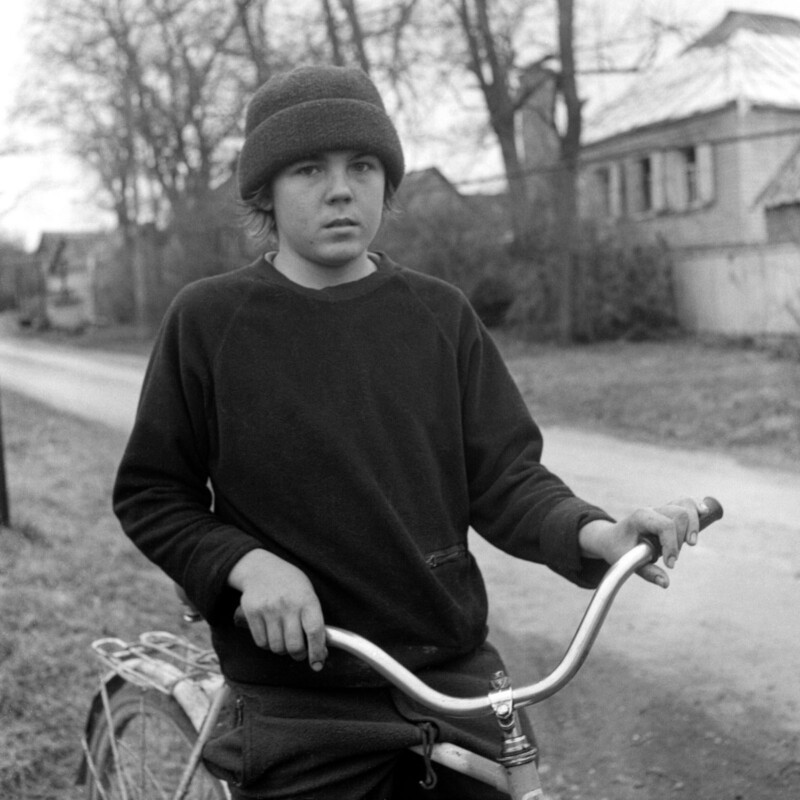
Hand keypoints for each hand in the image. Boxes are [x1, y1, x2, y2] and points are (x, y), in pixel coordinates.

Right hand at [227, 549, 327, 670]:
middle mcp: (288, 604)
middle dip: (299, 655)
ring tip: (284, 639)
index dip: (317, 651)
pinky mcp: (252, 612)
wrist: (261, 568)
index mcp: (307, 599)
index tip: (317, 663)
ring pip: (277, 647)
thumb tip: (321, 650)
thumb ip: (313, 619)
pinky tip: (271, 633)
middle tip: (300, 652)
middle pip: (294, 646)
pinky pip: (261, 643)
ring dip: (282, 650)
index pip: (315, 631)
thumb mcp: (307, 594)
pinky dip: (268, 644)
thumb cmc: (290, 585)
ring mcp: (268, 608)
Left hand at [579, 497, 703, 587]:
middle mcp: (652, 509)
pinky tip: (704, 513)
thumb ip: (648, 572)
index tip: (670, 564)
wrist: (611, 538)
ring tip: (690, 543)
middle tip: (672, 556)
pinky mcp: (669, 512)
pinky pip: (686, 503)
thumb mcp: (627, 562)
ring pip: (685, 505)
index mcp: (640, 518)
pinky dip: (696, 508)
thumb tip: (666, 583)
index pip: (665, 525)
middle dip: (681, 539)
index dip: (672, 545)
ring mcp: (661, 508)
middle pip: (679, 515)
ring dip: (693, 525)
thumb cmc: (618, 549)